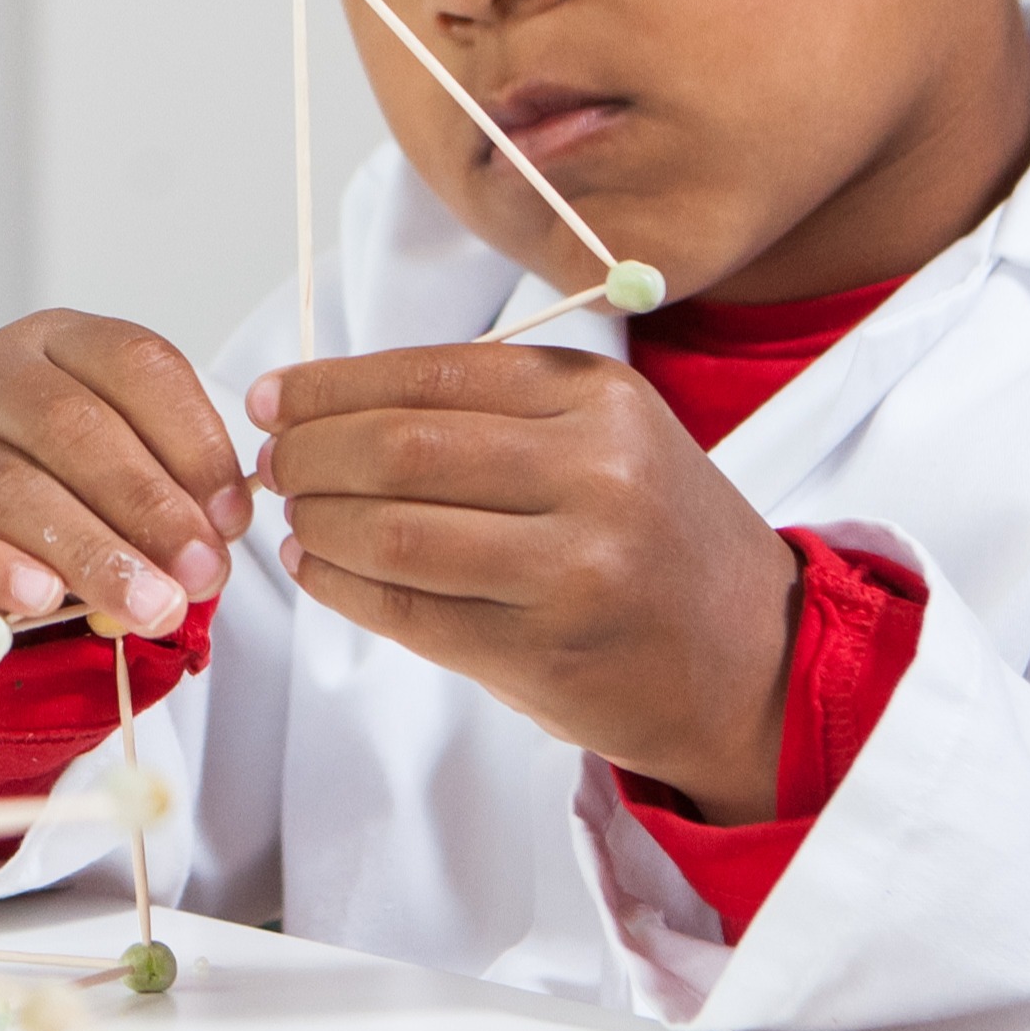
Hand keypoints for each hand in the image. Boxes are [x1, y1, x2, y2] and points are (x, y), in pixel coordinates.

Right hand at [0, 311, 256, 650]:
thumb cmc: (49, 497)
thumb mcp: (114, 479)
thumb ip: (166, 497)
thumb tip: (215, 542)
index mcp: (55, 340)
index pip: (135, 362)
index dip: (195, 440)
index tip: (234, 518)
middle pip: (74, 426)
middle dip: (150, 506)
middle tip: (202, 575)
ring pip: (11, 485)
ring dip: (93, 552)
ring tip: (151, 606)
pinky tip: (42, 596)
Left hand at [250, 344, 798, 822]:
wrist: (756, 656)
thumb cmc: (656, 535)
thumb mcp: (605, 436)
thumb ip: (489, 410)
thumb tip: (326, 401)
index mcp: (601, 400)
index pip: (430, 374)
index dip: (332, 385)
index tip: (275, 398)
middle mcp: (596, 474)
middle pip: (401, 448)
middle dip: (311, 452)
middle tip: (273, 462)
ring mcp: (575, 569)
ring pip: (395, 530)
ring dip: (318, 522)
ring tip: (294, 518)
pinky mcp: (547, 652)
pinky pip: (409, 612)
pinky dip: (343, 586)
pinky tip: (320, 569)